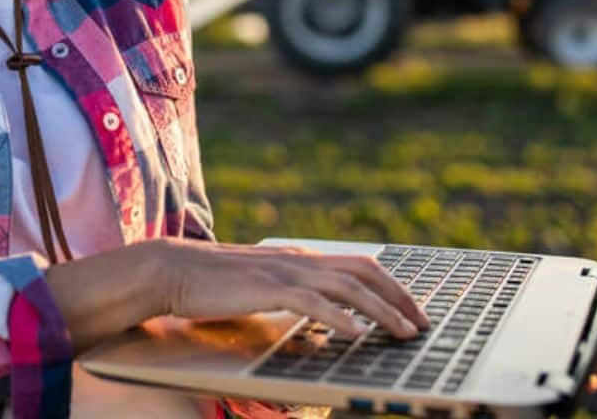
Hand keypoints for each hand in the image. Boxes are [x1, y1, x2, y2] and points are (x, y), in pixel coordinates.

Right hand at [159, 239, 429, 338]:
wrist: (172, 269)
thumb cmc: (212, 284)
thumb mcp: (261, 287)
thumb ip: (289, 295)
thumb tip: (315, 315)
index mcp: (300, 260)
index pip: (359, 267)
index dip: (391, 287)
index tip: (413, 310)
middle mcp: (300, 261)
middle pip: (365, 272)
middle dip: (400, 297)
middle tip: (423, 323)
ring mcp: (285, 273)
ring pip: (348, 287)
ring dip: (382, 311)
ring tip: (405, 332)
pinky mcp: (268, 289)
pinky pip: (313, 303)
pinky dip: (340, 318)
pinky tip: (356, 335)